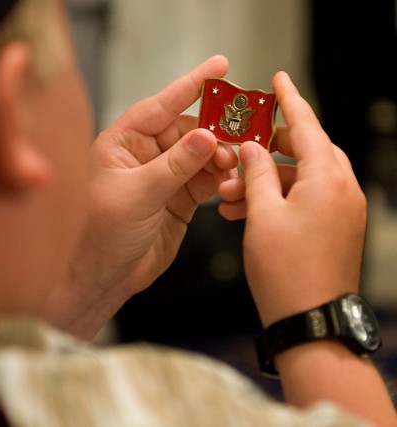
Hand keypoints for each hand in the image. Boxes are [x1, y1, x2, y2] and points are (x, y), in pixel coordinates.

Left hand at [42, 55, 237, 337]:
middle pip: (188, 130)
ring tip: (234, 165)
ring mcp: (163, 177)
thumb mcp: (137, 195)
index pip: (160, 106)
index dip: (190, 86)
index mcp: (122, 143)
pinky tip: (229, 184)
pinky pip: (207, 180)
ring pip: (202, 155)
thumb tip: (206, 136)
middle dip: (215, 130)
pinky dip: (222, 180)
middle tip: (241, 134)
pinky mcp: (179, 199)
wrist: (103, 278)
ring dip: (221, 158)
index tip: (220, 67)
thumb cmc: (100, 234)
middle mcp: (143, 155)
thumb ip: (174, 166)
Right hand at [218, 71, 366, 325]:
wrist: (309, 320)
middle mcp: (342, 189)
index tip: (279, 79)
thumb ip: (256, 174)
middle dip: (266, 151)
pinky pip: (305, 200)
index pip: (306, 126)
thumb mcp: (262, 215)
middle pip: (305, 151)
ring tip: (229, 196)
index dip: (289, 100)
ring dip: (265, 182)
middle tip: (240, 149)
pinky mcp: (336, 227)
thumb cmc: (286, 271)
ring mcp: (342, 210)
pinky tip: (244, 212)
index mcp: (328, 179)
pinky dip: (277, 201)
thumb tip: (251, 149)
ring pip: (300, 178)